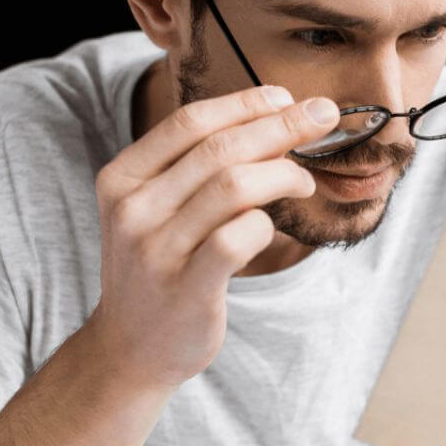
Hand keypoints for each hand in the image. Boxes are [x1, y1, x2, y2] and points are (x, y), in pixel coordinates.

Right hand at [86, 85, 339, 390]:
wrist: (130, 348)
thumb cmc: (161, 264)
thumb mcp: (158, 206)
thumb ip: (200, 165)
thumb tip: (277, 117)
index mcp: (123, 177)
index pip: (190, 120)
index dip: (246, 103)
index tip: (287, 96)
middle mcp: (133, 209)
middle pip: (220, 147)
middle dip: (281, 125)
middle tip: (322, 117)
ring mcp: (157, 250)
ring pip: (235, 186)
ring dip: (283, 174)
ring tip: (303, 179)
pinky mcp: (187, 288)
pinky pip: (240, 237)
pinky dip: (267, 222)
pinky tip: (274, 224)